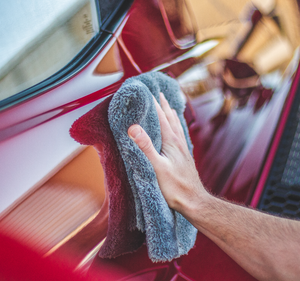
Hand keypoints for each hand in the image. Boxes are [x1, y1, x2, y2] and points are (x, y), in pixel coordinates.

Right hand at [128, 92, 206, 213]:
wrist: (194, 201)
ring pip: (177, 126)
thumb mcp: (157, 167)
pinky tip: (177, 131)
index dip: (154, 104)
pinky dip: (177, 127)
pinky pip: (180, 135)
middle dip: (164, 105)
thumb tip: (134, 127)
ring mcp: (183, 149)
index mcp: (171, 141)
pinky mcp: (185, 156)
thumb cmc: (175, 187)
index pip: (161, 117)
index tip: (147, 92)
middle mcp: (179, 142)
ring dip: (171, 114)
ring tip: (169, 106)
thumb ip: (146, 147)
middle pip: (171, 118)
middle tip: (159, 93)